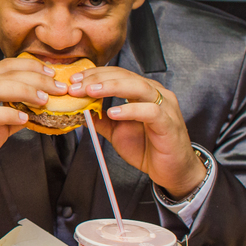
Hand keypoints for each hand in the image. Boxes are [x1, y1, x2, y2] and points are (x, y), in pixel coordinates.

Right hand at [0, 57, 62, 182]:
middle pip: (6, 74)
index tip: (52, 73)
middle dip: (36, 78)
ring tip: (44, 100)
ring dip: (24, 91)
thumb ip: (14, 113)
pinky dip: (9, 114)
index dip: (31, 66)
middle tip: (57, 88)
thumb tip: (39, 110)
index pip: (6, 65)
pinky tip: (25, 118)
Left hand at [66, 66, 205, 197]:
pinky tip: (113, 113)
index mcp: (143, 92)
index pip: (117, 74)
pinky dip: (130, 110)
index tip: (74, 80)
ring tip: (91, 92)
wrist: (171, 171)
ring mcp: (165, 107)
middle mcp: (155, 94)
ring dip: (112, 87)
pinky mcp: (169, 123)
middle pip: (125, 76)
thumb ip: (101, 120)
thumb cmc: (148, 148)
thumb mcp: (117, 132)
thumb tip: (80, 110)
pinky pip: (150, 111)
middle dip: (98, 79)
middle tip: (76, 85)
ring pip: (138, 87)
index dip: (95, 74)